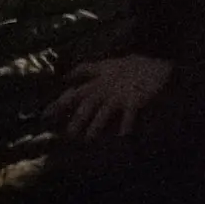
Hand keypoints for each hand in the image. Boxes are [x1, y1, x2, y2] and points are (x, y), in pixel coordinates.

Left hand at [43, 54, 172, 140]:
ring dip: (96, 126)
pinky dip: (126, 126)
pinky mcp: (135, 100)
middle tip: (67, 135)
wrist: (158, 67)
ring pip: (104, 111)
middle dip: (76, 119)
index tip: (45, 116)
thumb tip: (67, 77)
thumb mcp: (109, 64)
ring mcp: (120, 94)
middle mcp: (107, 87)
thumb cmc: (134, 66)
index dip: (60, 101)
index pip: (74, 92)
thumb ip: (88, 69)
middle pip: (87, 103)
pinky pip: (129, 115)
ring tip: (89, 139)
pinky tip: (122, 136)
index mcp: (100, 78)